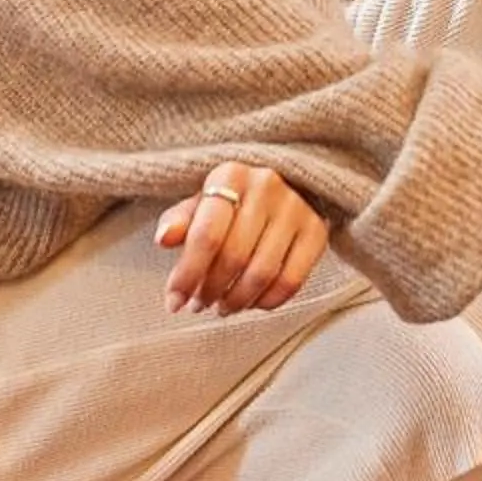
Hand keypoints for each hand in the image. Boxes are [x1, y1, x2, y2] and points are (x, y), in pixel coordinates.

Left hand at [155, 163, 328, 315]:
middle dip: (210, 291)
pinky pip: (291, 281)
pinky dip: (267, 302)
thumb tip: (164, 239)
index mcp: (231, 174)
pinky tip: (251, 303)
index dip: (187, 275)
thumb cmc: (232, 202)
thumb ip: (179, 221)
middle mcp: (267, 186)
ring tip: (222, 306)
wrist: (285, 185)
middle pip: (233, 257)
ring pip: (262, 273)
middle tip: (198, 305)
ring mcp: (296, 208)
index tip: (174, 302)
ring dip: (236, 300)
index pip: (206, 234)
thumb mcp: (201, 203)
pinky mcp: (317, 231)